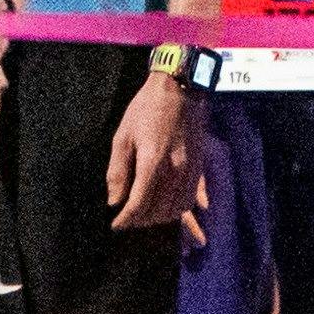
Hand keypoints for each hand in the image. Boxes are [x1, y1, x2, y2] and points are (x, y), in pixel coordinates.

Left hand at [106, 53, 206, 239]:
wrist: (181, 89)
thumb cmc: (147, 109)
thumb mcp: (123, 136)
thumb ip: (118, 171)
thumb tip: (114, 201)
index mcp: (153, 162)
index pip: (139, 204)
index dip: (125, 220)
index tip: (116, 225)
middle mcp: (175, 171)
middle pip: (158, 211)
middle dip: (140, 220)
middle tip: (127, 219)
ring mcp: (190, 170)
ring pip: (177, 209)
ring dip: (159, 217)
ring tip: (145, 215)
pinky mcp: (199, 167)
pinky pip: (190, 198)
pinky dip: (178, 209)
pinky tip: (167, 209)